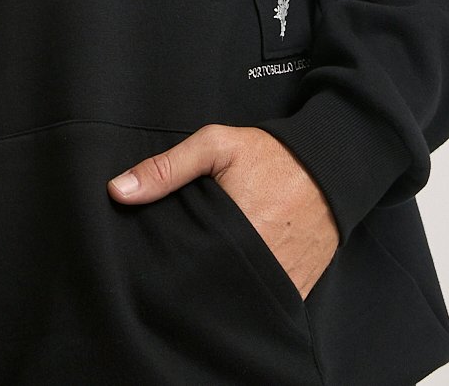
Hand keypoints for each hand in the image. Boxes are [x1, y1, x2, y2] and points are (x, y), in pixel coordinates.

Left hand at [107, 125, 338, 298]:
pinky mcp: (296, 289)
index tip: (154, 261)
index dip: (168, 264)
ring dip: (219, 289)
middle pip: (209, 286)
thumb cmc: (270, 155)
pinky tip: (232, 282)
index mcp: (234, 229)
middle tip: (177, 267)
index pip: (186, 265)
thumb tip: (118, 191)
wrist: (330, 167)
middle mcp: (258, 263)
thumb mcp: (215, 145)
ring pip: (236, 300)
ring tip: (202, 274)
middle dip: (190, 279)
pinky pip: (264, 303)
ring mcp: (280, 281)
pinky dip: (247, 296)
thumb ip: (166, 168)